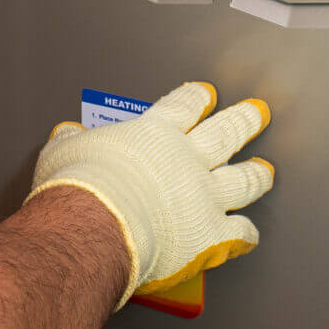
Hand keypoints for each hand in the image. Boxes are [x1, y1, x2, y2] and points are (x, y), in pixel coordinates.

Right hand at [29, 82, 274, 307]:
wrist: (94, 224)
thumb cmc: (78, 188)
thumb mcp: (63, 152)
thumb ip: (71, 141)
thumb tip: (66, 135)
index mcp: (154, 135)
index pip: (183, 107)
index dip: (196, 98)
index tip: (205, 94)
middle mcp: (186, 160)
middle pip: (225, 133)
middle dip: (243, 121)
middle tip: (256, 113)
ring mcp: (203, 196)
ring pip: (241, 180)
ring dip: (256, 175)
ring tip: (264, 171)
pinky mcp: (209, 234)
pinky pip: (237, 233)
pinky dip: (245, 234)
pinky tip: (249, 234)